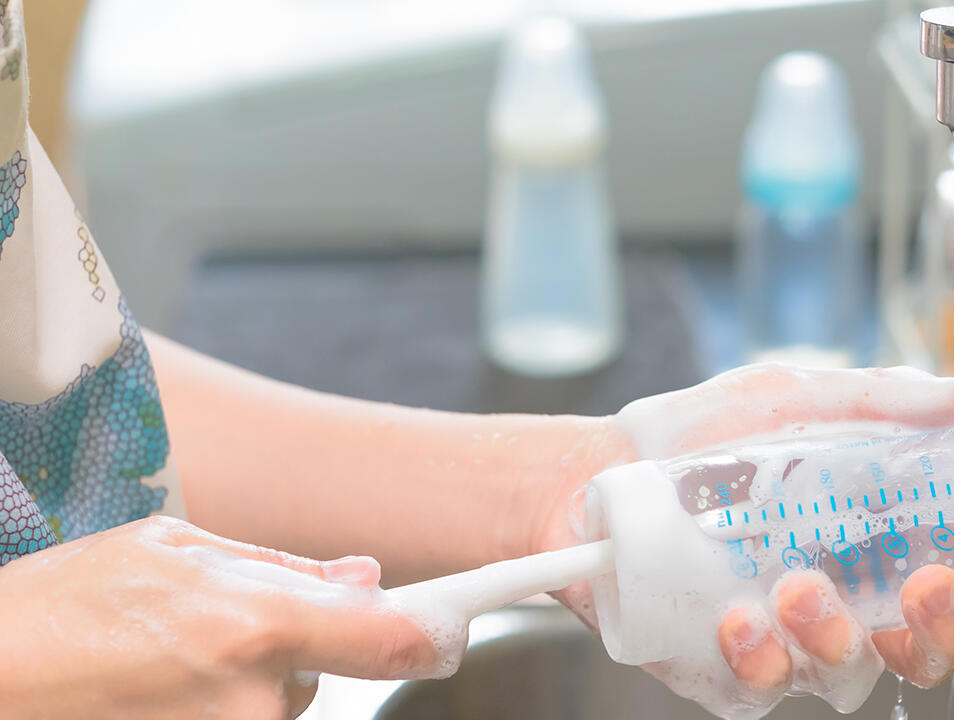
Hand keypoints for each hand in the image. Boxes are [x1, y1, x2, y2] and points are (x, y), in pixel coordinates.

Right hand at [0, 516, 460, 719]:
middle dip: (298, 644)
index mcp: (256, 625)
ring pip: (284, 706)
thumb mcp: (171, 549)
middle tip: (221, 625)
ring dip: (252, 681)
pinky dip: (222, 705)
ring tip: (174, 658)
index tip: (453, 622)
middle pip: (331, 672)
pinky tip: (164, 687)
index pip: (398, 640)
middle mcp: (254, 702)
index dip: (437, 631)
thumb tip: (364, 578)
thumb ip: (283, 569)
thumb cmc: (59, 608)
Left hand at [535, 364, 953, 715]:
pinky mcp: (716, 665)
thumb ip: (869, 399)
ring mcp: (774, 638)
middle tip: (924, 587)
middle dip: (933, 634)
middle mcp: (826, 601)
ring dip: (831, 634)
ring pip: (837, 674)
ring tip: (796, 583)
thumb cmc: (692, 436)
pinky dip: (757, 655)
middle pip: (909, 653)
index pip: (936, 588)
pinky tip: (737, 614)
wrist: (594, 471)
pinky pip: (756, 686)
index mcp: (857, 547)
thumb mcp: (785, 397)